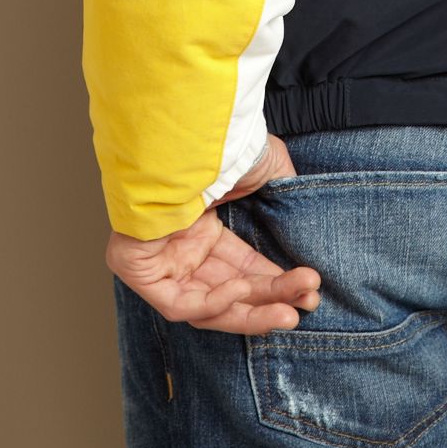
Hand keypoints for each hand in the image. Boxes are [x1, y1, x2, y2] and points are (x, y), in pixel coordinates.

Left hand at [105, 133, 320, 334]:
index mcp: (203, 229)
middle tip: (307, 306)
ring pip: (206, 307)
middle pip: (228, 292)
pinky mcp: (138, 270)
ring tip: (288, 312)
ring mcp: (159, 260)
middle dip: (269, 303)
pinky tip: (241, 288)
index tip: (308, 290)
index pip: (241, 269)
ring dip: (251, 313)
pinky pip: (178, 304)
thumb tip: (305, 219)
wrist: (194, 134)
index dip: (275, 283)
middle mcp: (181, 247)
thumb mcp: (268, 172)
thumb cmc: (228, 146)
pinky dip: (213, 303)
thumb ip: (284, 201)